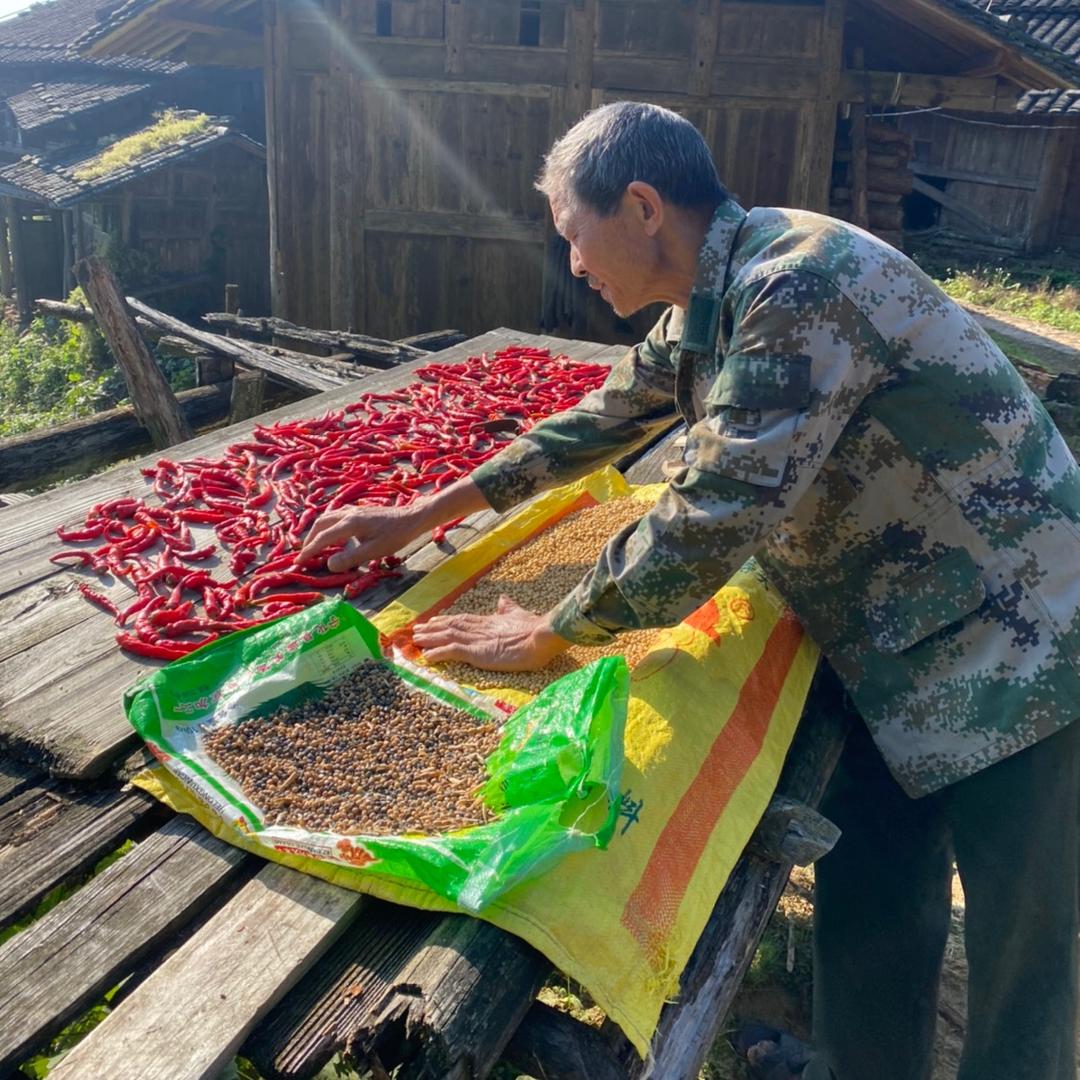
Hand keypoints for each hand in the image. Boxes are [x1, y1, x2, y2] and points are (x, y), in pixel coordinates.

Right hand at [298, 503, 425, 570]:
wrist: (412, 518)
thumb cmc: (395, 536)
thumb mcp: (374, 551)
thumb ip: (350, 558)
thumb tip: (329, 564)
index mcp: (349, 524)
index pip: (322, 538)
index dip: (309, 551)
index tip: (298, 562)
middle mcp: (348, 514)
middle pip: (320, 525)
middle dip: (310, 540)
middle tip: (304, 555)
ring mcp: (354, 510)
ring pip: (327, 518)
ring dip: (318, 531)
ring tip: (315, 545)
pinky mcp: (360, 511)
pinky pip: (336, 516)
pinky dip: (328, 525)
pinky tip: (333, 534)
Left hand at [412, 596, 569, 671]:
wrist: (542, 635)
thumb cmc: (535, 627)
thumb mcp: (519, 614)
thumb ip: (508, 608)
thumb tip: (503, 599)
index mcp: (488, 621)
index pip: (461, 620)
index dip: (445, 621)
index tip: (432, 621)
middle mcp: (478, 629)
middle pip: (449, 627)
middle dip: (432, 629)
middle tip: (415, 631)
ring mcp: (477, 640)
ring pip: (447, 637)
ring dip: (430, 639)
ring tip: (415, 641)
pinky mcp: (478, 652)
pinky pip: (453, 651)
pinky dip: (439, 652)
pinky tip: (427, 656)